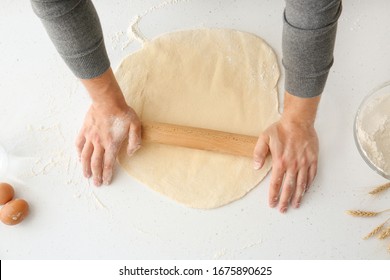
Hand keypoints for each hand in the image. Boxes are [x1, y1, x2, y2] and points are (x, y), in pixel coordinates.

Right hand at [76, 68, 140, 185]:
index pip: (109, 164)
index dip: (107, 174)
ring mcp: (91, 137)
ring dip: (85, 167)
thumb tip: (131, 153)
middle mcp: (99, 143)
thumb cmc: (123, 113)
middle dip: (96, 175)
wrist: (108, 100)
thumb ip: (135, 141)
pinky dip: (78, 152)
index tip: (106, 181)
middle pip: (96, 163)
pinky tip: (79, 158)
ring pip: (85, 156)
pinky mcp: (85, 130)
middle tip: (96, 183)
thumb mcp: (136, 126)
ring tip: (86, 175)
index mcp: (112, 144)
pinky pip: (79, 143)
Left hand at [253, 92, 320, 212]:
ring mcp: (304, 163)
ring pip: (301, 184)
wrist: (298, 120)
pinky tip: (305, 191)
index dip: (273, 195)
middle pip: (289, 187)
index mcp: (280, 161)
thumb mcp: (264, 138)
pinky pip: (311, 175)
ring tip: (295, 205)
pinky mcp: (313, 159)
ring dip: (298, 196)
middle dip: (285, 200)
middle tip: (283, 209)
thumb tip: (256, 167)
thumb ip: (258, 153)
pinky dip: (308, 185)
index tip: (272, 203)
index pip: (276, 183)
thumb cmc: (281, 129)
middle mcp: (293, 165)